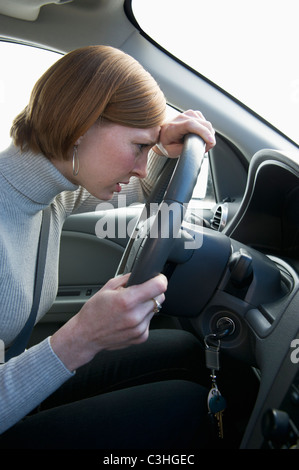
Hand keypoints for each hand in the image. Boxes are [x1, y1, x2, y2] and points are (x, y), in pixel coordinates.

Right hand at [50, 273, 166, 370]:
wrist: (86, 335)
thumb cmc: (93, 312)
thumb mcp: (107, 288)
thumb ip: (126, 279)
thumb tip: (140, 274)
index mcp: (126, 301)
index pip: (158, 287)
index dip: (160, 279)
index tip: (158, 278)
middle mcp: (135, 316)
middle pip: (159, 297)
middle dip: (151, 292)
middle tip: (138, 294)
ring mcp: (139, 328)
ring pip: (155, 309)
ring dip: (146, 306)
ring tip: (130, 309)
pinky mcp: (141, 337)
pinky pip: (149, 321)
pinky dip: (143, 318)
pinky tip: (129, 318)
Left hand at [154, 110, 215, 156]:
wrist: (161, 134)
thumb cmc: (165, 143)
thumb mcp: (171, 151)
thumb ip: (183, 149)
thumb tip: (196, 148)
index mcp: (173, 127)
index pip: (191, 125)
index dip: (203, 133)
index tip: (211, 142)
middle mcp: (181, 117)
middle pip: (203, 124)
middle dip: (209, 138)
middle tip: (205, 149)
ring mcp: (188, 114)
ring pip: (206, 124)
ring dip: (208, 135)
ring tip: (202, 144)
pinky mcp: (193, 114)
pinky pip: (205, 123)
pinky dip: (206, 131)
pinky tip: (201, 136)